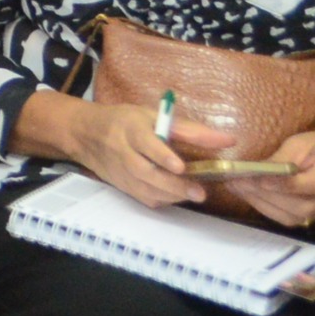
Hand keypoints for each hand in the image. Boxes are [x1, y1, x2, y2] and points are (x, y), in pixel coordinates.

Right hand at [59, 99, 230, 209]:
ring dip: (171, 194)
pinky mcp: (122, 185)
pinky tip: (177, 195)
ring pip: (145, 188)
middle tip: (200, 192)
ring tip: (194, 195)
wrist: (86, 134)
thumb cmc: (125, 121)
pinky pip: (143, 197)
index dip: (162, 155)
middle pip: (146, 172)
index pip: (146, 143)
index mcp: (131, 129)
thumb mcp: (153, 116)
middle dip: (173, 184)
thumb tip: (228, 140)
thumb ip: (190, 129)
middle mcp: (123, 152)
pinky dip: (163, 199)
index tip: (180, 166)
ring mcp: (121, 171)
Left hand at [218, 126, 314, 227]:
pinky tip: (251, 197)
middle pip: (299, 206)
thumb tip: (255, 171)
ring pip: (293, 217)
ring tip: (238, 189)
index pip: (308, 185)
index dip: (281, 185)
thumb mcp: (302, 143)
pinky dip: (268, 209)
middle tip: (236, 183)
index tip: (254, 179)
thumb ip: (282, 159)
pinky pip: (291, 220)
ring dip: (262, 204)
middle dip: (264, 196)